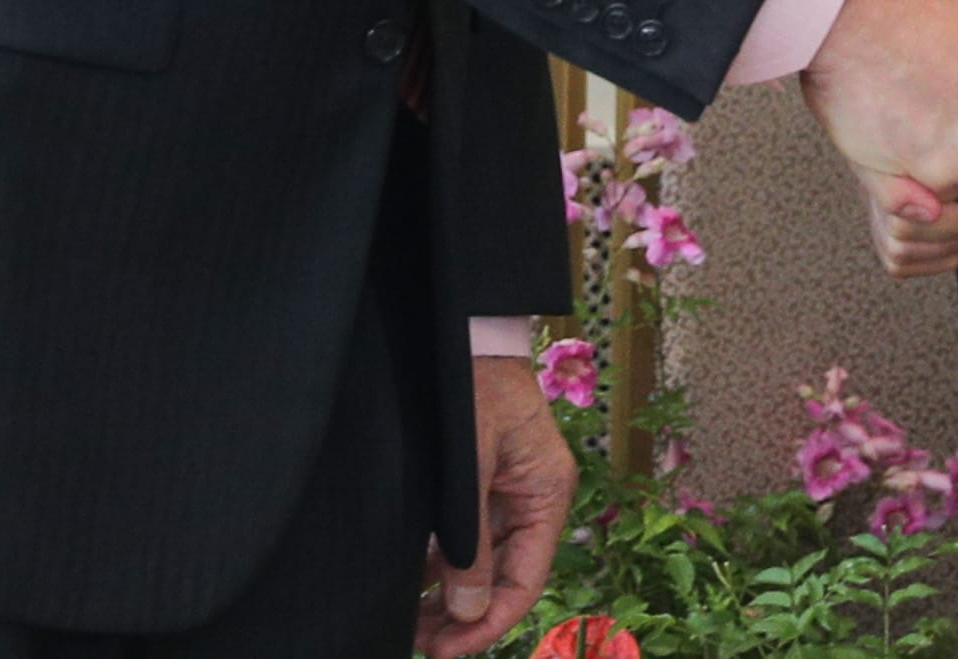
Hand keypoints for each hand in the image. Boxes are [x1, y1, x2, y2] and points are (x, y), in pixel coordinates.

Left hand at [418, 352, 572, 655]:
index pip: (524, 583)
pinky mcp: (480, 484)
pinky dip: (441, 566)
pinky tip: (413, 586)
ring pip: (481, 564)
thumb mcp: (470, 462)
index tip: (447, 651)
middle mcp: (532, 502)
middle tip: (420, 644)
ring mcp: (506, 494)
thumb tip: (467, 610)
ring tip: (411, 625)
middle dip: (464, 617)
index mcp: (546, 497)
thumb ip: (470, 537)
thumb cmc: (474, 385)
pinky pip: (465, 539)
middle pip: (503, 580)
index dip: (488, 624)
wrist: (465, 330)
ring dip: (449, 597)